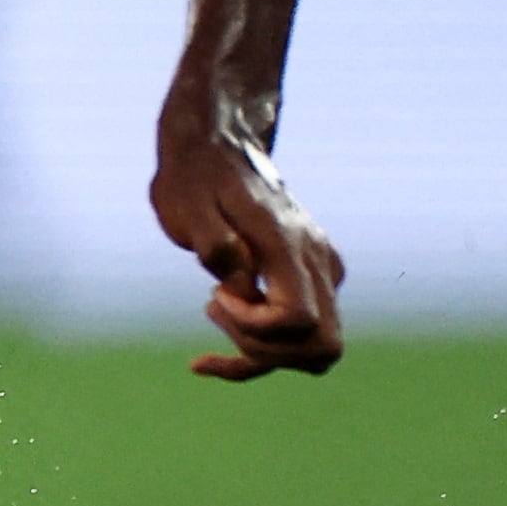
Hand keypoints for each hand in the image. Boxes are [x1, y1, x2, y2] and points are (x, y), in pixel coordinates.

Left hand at [150, 110, 343, 380]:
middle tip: (215, 307)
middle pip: (321, 345)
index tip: (214, 295)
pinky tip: (207, 358)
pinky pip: (304, 335)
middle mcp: (317, 261)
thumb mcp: (185, 206)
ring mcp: (321, 271)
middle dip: (264, 350)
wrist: (217, 147)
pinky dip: (263, 352)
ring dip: (265, 353)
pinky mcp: (312, 279)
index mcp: (287, 244)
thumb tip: (241, 289)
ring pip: (318, 349)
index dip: (253, 327)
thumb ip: (215, 246)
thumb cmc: (194, 178)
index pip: (297, 318)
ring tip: (215, 310)